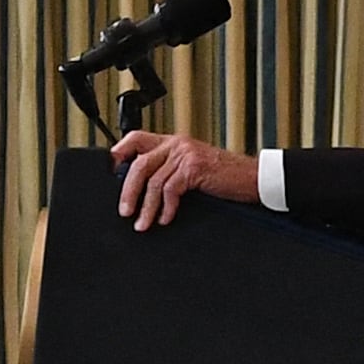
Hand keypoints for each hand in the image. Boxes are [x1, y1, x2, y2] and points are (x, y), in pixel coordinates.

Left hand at [112, 131, 257, 230]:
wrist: (253, 178)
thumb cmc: (225, 178)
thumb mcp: (193, 170)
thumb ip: (170, 172)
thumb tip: (142, 191)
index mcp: (173, 142)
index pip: (136, 139)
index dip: (119, 153)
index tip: (110, 173)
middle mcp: (177, 144)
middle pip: (139, 164)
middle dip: (128, 191)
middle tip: (124, 211)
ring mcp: (185, 154)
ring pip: (153, 181)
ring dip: (146, 207)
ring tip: (142, 224)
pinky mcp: (194, 168)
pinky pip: (170, 190)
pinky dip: (165, 208)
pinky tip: (165, 219)